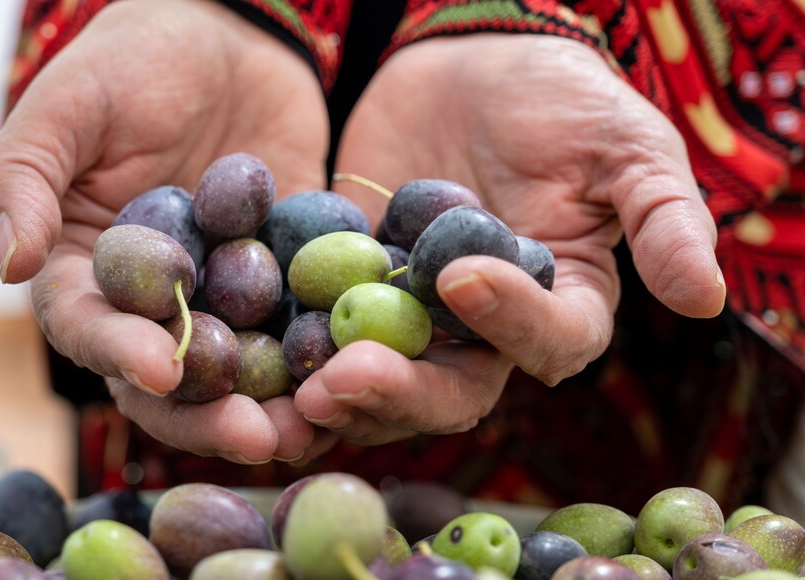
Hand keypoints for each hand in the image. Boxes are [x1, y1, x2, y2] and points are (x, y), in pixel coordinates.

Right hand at [0, 0, 328, 463]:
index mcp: (82, 271)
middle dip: (207, 413)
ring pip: (238, 373)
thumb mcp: (68, 105)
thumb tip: (9, 265)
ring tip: (314, 427)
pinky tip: (360, 376)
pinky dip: (325, 358)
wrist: (229, 36)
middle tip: (255, 436)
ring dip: (272, 407)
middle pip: (167, 379)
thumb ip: (21, 177)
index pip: (88, 328)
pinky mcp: (283, 285)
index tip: (160, 368)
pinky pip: (300, 331)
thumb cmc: (131, 60)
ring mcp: (220, 300)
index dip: (119, 354)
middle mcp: (148, 302)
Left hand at [291, 33, 725, 448]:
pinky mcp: (350, 297)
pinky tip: (249, 354)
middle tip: (342, 381)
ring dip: (337, 393)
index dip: (512, 321)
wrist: (464, 66)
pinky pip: (321, 333)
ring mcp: (412, 321)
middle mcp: (484, 334)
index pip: (548, 340)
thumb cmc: (556, 99)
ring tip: (290, 392)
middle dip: (400, 389)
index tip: (460, 278)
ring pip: (380, 378)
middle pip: (451, 386)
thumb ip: (662, 216)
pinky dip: (290, 351)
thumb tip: (708, 296)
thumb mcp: (621, 142)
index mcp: (559, 306)